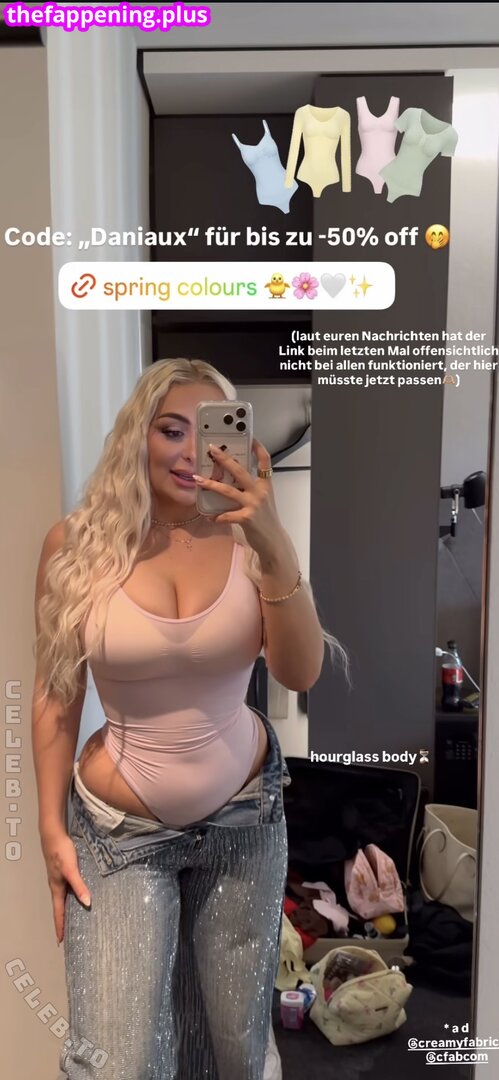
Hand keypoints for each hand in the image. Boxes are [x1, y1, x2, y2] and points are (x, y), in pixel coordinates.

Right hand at [40, 826, 91, 943]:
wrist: (54, 834)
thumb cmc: (61, 852)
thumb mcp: (71, 870)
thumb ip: (79, 886)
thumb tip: (87, 903)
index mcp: (57, 888)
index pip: (58, 912)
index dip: (60, 926)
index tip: (61, 941)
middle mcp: (57, 886)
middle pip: (60, 907)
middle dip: (64, 921)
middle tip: (69, 935)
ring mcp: (60, 878)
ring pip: (65, 898)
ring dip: (68, 909)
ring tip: (76, 919)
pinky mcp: (64, 870)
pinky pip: (69, 888)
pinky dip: (73, 896)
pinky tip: (80, 895)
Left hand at [193, 438, 284, 560]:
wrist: (273, 540)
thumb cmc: (266, 518)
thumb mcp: (263, 499)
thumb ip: (251, 488)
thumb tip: (232, 479)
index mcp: (265, 484)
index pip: (265, 461)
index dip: (258, 448)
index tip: (250, 437)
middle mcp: (260, 491)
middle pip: (240, 471)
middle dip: (224, 459)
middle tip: (212, 449)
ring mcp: (253, 504)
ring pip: (228, 490)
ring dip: (211, 484)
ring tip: (197, 479)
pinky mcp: (246, 518)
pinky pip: (226, 515)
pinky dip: (216, 516)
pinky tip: (209, 517)